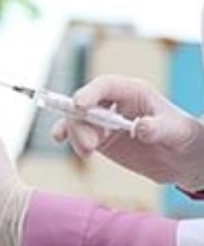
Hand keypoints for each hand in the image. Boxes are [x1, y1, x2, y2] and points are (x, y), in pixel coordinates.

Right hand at [52, 74, 203, 190]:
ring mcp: (105, 121)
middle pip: (86, 104)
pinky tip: (60, 139)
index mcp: (134, 92)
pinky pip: (77, 134)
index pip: (106, 85)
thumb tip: (141, 127)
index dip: (90, 92)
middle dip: (80, 122)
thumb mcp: (177, 132)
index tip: (78, 104)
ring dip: (76, 135)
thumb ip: (159, 128)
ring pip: (78, 121)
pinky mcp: (100, 138)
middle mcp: (115, 103)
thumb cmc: (184, 137)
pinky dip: (67, 136)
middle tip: (89, 146)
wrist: (183, 159)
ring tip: (87, 152)